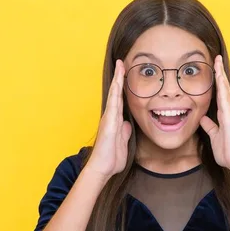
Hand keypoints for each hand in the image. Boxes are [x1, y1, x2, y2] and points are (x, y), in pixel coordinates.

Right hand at [85, 60, 132, 179]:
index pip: (120, 100)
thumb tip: (126, 124)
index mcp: (115, 120)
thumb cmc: (111, 158)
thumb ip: (124, 132)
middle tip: (121, 62)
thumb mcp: (122, 142)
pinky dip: (115, 92)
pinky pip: (113, 104)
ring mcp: (109, 118)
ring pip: (114, 95)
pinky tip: (118, 82)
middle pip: (116, 93)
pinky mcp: (109, 122)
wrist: (102, 168)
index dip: (122, 87)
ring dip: (117, 80)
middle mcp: (111, 116)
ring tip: (120, 66)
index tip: (125, 74)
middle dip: (119, 77)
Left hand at [199, 55, 229, 171]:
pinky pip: (224, 96)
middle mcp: (228, 110)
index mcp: (224, 115)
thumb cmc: (228, 151)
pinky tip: (219, 75)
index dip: (216, 82)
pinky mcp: (229, 115)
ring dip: (220, 74)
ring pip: (224, 89)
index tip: (213, 70)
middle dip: (219, 73)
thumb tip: (203, 119)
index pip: (219, 94)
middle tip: (216, 58)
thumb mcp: (214, 136)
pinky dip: (221, 85)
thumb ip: (209, 127)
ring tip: (217, 60)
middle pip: (222, 88)